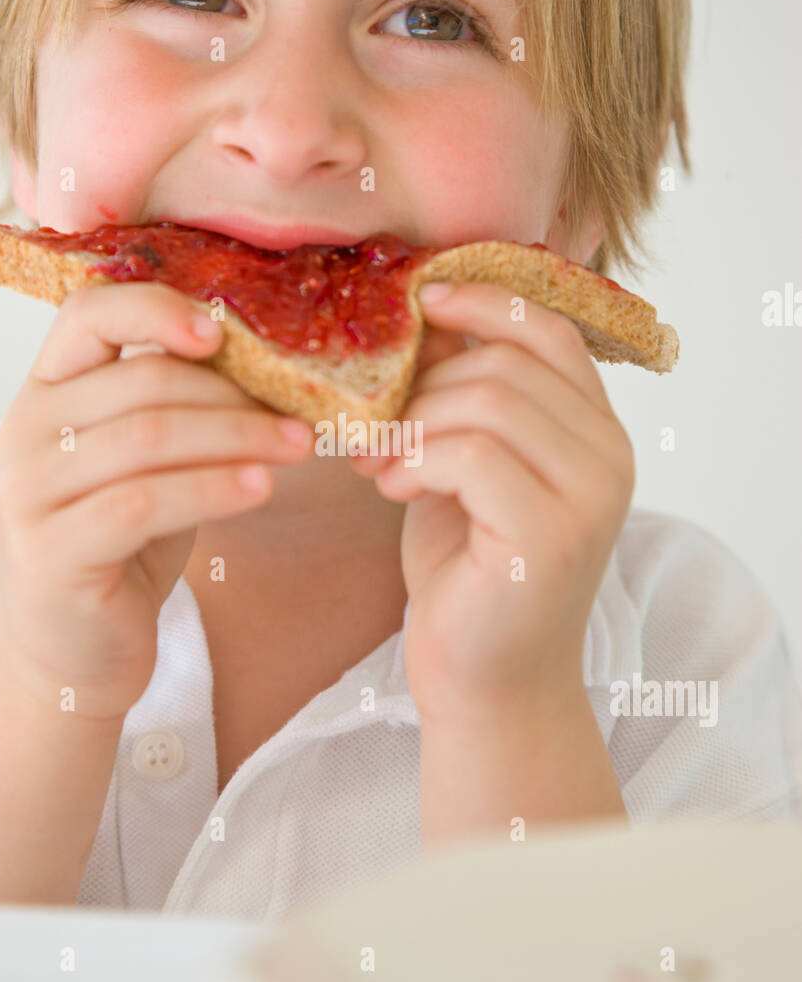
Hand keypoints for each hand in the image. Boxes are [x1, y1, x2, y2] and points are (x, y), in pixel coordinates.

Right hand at [0, 282, 314, 720]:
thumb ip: (178, 409)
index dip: (159, 309)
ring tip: (297, 447)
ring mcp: (31, 492)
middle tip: (303, 416)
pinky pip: (145, 502)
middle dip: (235, 395)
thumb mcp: (146, 464)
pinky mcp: (53, 550)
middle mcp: (26, 431)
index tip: (225, 332)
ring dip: (237, 437)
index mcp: (46, 392)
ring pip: (149, 436)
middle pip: (142, 382)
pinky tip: (261, 489)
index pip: (88, 313)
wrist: (73, 652)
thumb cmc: (119, 547)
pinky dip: (212, 489)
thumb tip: (273, 364)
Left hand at [350, 281, 635, 722]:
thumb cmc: (470, 575)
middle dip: (424, 383)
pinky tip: (391, 488)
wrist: (485, 681)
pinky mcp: (551, 534)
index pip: (550, 331)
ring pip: (489, 402)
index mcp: (596, 432)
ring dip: (412, 423)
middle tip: (371, 423)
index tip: (420, 300)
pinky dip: (416, 461)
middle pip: (508, 362)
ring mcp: (589, 495)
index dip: (484, 302)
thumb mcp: (465, 470)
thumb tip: (419, 325)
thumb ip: (462, 404)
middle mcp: (610, 456)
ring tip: (376, 461)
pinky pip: (472, 455)